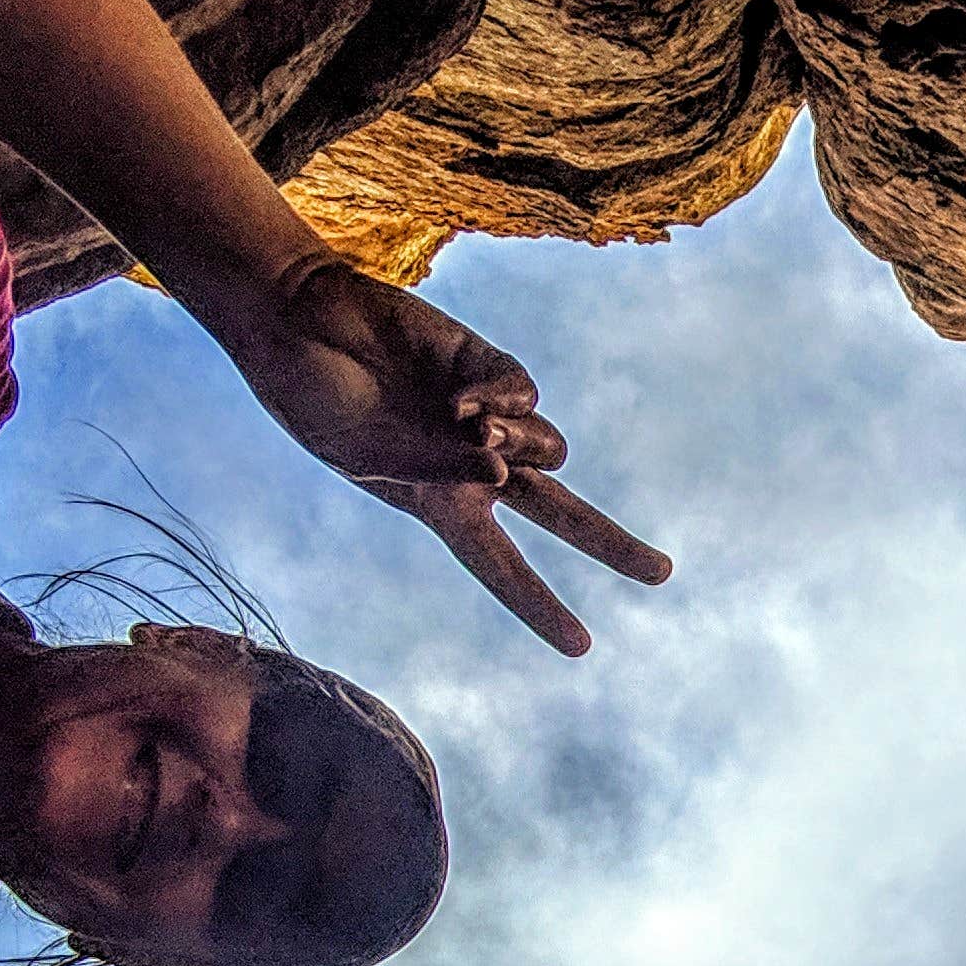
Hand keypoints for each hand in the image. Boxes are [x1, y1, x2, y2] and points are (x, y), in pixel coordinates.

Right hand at [225, 256, 669, 652]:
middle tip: (663, 575)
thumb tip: (500, 471)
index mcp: (441, 505)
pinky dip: (504, 401)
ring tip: (464, 421)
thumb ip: (434, 466)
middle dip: (613, 546)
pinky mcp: (492, 370)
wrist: (301, 319)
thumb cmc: (315, 395)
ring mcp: (488, 419)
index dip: (541, 608)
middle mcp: (474, 468)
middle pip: (564, 517)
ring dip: (519, 443)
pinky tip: (463, 395)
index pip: (502, 568)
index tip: (581, 647)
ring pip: (551, 450)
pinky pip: (528, 398)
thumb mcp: (364, 449)